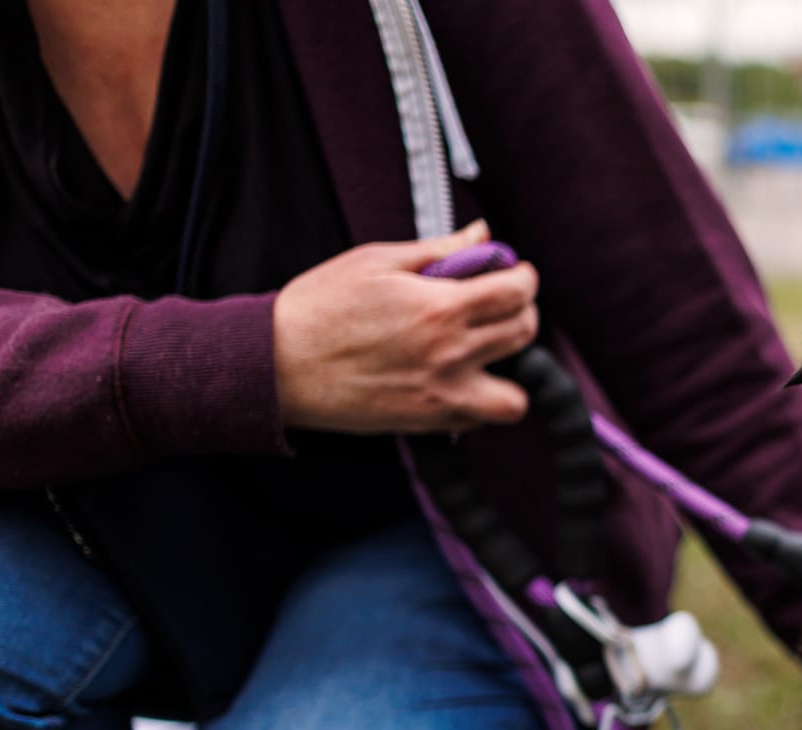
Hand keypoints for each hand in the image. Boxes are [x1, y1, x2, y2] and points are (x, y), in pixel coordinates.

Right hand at [272, 220, 540, 433]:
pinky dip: (483, 401)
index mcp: (440, 307)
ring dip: (512, 370)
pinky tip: (460, 377)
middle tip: (498, 304)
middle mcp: (450, 354)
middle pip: (524, 334)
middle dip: (521, 312)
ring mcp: (443, 394)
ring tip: (486, 350)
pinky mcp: (428, 422)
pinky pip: (482, 421)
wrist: (277, 364)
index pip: (517, 292)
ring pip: (516, 395)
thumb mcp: (377, 261)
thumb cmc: (320, 306)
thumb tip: (483, 234)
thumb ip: (440, 249)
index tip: (514, 273)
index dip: (523, 277)